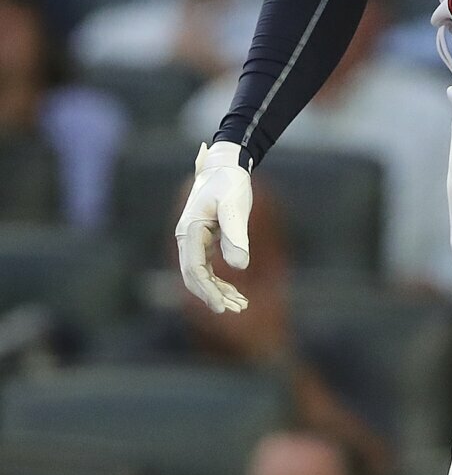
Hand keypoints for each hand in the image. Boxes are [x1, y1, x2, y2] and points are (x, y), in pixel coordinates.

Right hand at [176, 141, 252, 313]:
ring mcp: (193, 241)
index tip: (223, 306)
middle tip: (237, 309)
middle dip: (213, 296)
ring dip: (218, 291)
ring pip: (201, 275)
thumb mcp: (235, 205)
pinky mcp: (203, 241)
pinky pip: (207, 267)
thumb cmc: (229, 182)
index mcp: (189, 231)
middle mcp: (186, 238)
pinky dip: (220, 281)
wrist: (226, 165)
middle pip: (194, 277)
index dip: (207, 290)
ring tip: (241, 304)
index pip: (193, 269)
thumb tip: (240, 266)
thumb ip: (236, 234)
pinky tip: (235, 292)